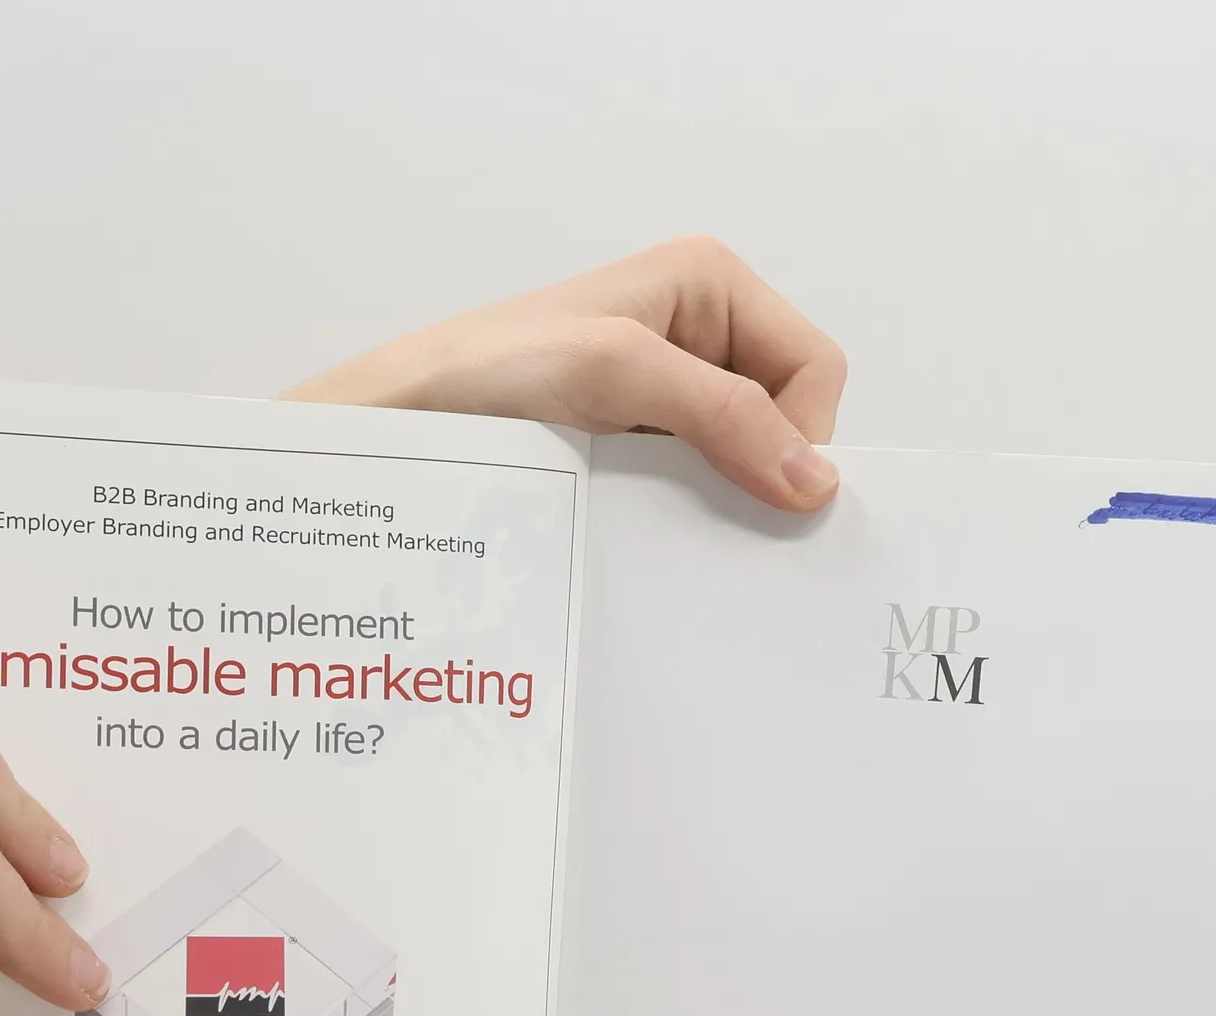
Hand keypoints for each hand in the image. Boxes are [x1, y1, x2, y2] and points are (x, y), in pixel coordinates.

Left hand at [285, 236, 847, 512]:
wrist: (400, 422)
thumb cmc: (491, 371)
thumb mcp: (618, 373)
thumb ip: (724, 416)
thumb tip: (815, 480)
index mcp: (710, 285)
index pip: (815, 367)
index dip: (802, 433)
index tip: (764, 492)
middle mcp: (698, 334)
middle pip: (786, 418)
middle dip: (764, 471)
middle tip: (720, 520)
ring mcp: (667, 396)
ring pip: (744, 462)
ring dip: (722, 500)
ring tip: (672, 524)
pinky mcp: (636, 447)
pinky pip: (697, 489)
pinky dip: (686, 515)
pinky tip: (652, 530)